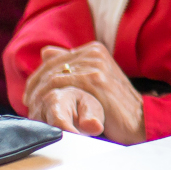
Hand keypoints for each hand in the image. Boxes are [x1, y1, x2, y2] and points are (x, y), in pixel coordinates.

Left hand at [24, 42, 146, 143]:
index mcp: (94, 49)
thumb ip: (73, 65)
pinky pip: (57, 86)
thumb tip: (46, 51)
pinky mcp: (94, 80)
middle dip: (34, 89)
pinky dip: (45, 100)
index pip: (53, 60)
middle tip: (29, 107)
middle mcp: (94, 53)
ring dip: (38, 97)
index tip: (30, 97)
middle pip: (49, 68)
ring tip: (35, 113)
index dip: (37, 79)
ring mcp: (95, 65)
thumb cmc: (116, 105)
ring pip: (51, 77)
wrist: (141, 120)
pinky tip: (43, 114)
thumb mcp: (96, 80)